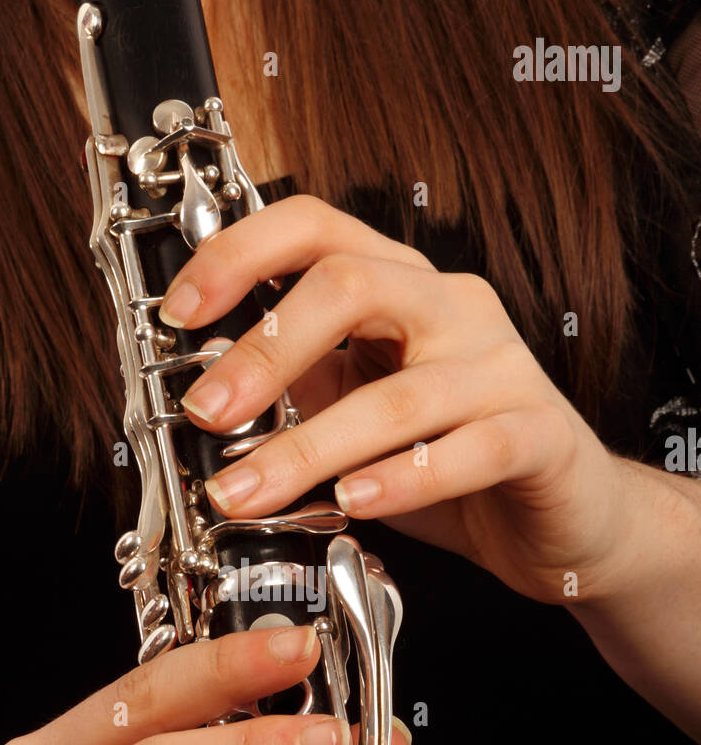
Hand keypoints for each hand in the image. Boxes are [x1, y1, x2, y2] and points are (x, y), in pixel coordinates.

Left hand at [160, 195, 637, 605]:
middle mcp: (453, 309)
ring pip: (400, 394)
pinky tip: (353, 503)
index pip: (318, 228)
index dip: (240, 254)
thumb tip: (209, 387)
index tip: (181, 311)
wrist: (563, 516)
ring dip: (309, 447)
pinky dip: (403, 480)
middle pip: (353, 287)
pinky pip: (468, 450)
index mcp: (402, 288)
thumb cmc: (455, 458)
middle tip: (206, 413)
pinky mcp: (539, 434)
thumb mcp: (360, 412)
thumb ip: (302, 389)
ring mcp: (501, 368)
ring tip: (249, 492)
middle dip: (265, 351)